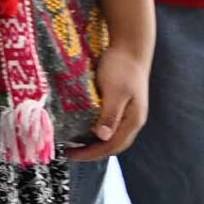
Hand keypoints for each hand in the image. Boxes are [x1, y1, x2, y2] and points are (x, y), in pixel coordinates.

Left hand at [66, 44, 149, 161]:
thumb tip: (103, 137)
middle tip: (70, 153)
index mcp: (133, 120)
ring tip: (74, 144)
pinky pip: (109, 125)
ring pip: (112, 136)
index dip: (91, 154)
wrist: (130, 48)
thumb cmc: (122, 68)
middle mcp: (133, 120)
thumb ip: (110, 114)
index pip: (112, 147)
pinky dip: (96, 131)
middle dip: (92, 152)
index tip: (71, 155)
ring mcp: (129, 113)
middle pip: (113, 145)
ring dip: (94, 143)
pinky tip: (83, 128)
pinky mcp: (122, 105)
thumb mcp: (115, 91)